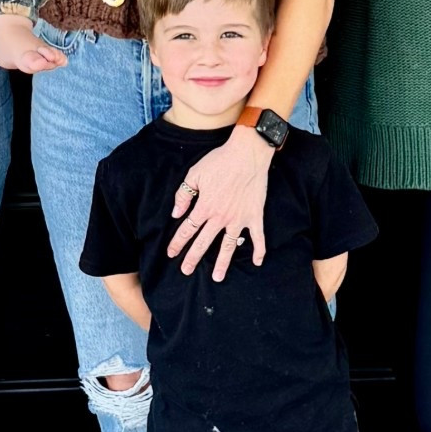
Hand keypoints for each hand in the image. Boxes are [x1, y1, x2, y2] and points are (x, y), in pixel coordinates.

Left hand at [168, 125, 273, 279]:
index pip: (187, 229)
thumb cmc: (220, 161)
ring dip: (222, 263)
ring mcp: (239, 218)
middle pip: (204, 242)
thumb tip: (176, 214)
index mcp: (205, 206)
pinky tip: (257, 263)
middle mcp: (220, 217)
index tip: (171, 254)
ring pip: (228, 246)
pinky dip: (259, 250)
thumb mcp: (194, 173)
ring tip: (217, 278)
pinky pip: (258, 237)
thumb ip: (184, 195)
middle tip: (186, 271)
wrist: (248, 153)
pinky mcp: (255, 215)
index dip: (178, 243)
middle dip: (193, 258)